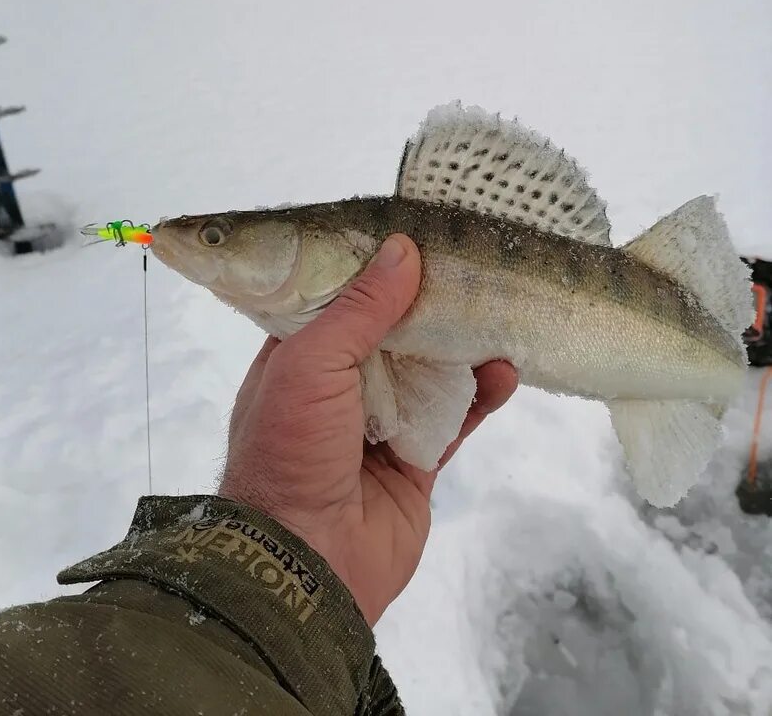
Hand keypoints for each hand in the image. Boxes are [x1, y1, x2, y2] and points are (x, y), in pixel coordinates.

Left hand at [219, 234, 517, 625]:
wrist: (304, 564)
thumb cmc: (291, 450)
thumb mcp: (310, 363)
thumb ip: (359, 309)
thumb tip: (403, 249)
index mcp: (297, 358)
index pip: (337, 299)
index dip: (373, 269)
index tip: (414, 233)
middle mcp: (337, 387)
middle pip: (390, 331)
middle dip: (427, 302)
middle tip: (471, 265)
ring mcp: (379, 424)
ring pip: (428, 370)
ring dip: (461, 344)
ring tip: (497, 309)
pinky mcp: (417, 461)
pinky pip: (455, 417)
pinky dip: (481, 394)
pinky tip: (506, 368)